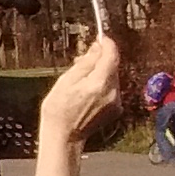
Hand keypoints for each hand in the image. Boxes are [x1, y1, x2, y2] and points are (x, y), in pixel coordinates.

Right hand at [36, 37, 121, 175]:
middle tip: (82, 59)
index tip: (101, 38)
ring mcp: (116, 101)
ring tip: (81, 78)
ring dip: (101, 73)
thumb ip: (85, 64)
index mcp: (99, 83)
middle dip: (101, 59)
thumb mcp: (65, 81)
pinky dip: (103, 85)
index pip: (111, 56)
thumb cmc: (58, 110)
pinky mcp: (116, 109)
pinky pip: (112, 89)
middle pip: (112, 66)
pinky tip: (87, 91)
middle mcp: (112, 92)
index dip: (107, 45)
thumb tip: (97, 49)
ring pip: (113, 77)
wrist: (64, 137)